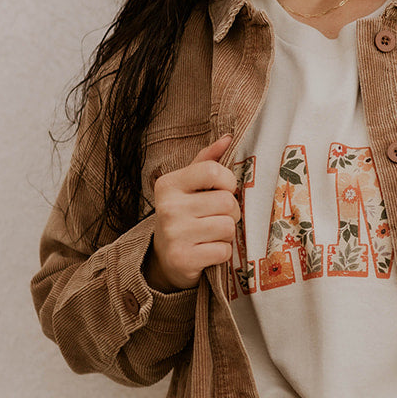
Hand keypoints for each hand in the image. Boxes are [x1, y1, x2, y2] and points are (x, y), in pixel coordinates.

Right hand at [144, 135, 240, 291]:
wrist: (165, 258)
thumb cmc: (184, 215)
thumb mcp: (189, 186)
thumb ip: (207, 161)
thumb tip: (228, 137)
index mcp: (168, 184)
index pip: (213, 171)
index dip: (228, 182)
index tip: (224, 190)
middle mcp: (168, 207)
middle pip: (227, 202)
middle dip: (231, 212)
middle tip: (219, 217)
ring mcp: (173, 234)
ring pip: (227, 227)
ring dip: (227, 234)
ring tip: (213, 234)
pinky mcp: (182, 259)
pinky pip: (223, 251)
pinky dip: (222, 253)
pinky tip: (208, 251)